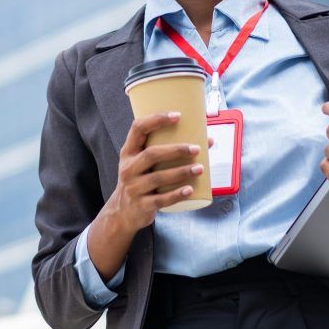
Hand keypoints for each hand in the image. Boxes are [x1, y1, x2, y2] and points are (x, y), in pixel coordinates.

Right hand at [107, 111, 212, 234]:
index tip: (178, 116)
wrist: (122, 212)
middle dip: (176, 150)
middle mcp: (128, 168)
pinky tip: (190, 190)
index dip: (157, 120)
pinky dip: (176, 194)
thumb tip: (206, 140)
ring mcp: (133, 188)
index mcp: (128, 152)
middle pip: (151, 155)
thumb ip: (164, 152)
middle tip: (197, 149)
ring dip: (181, 172)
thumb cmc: (140, 181)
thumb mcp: (141, 164)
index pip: (138, 129)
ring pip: (158, 178)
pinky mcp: (141, 205)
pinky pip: (161, 199)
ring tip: (200, 168)